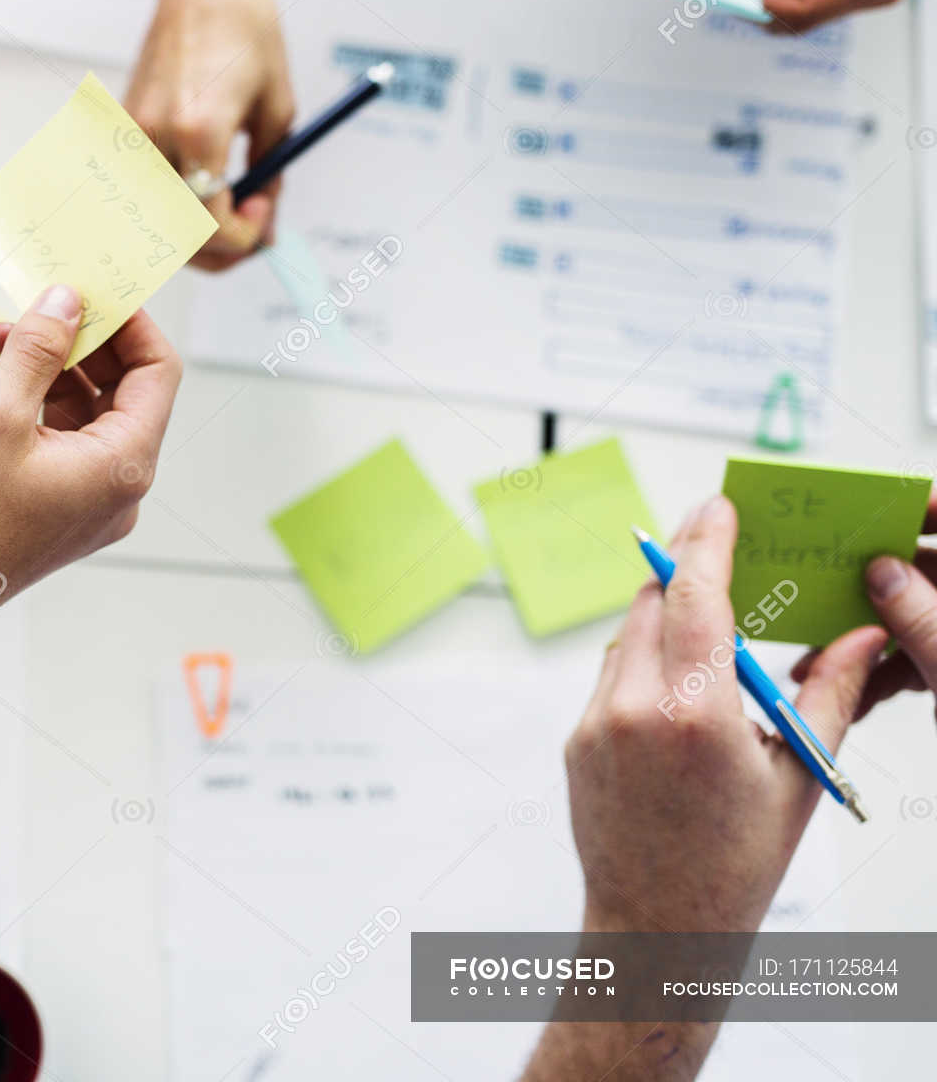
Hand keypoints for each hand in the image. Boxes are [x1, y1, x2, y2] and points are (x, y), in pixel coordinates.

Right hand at [0, 285, 180, 627]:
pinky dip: (17, 412)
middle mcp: (117, 487)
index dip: (127, 322)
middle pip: (117, 390)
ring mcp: (86, 503)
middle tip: (26, 309)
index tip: (89, 287)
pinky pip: (50, 444)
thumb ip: (37, 348)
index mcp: (122, 465)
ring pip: (76, 414)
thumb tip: (68, 300)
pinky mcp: (52, 511)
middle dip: (69, 343)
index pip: (156, 372)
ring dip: (34, 373)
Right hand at [126, 0, 293, 269]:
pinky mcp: (121, 127)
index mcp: (199, 131)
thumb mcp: (278, 111)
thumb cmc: (249, 35)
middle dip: (216, 249)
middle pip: (173, 235)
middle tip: (248, 232)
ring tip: (228, 209)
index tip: (264, 221)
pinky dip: (169, 204)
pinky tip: (199, 187)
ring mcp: (130, 133)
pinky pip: (140, 189)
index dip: (242, 239)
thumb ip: (269, 174)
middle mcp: (155, 136)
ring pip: (153, 218)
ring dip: (192, 231)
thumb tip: (264, 226)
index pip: (208, 224)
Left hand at [563, 496, 887, 934]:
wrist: (655, 929)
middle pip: (653, 602)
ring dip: (664, 611)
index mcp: (694, 714)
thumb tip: (858, 634)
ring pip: (627, 635)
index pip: (696, 595)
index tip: (719, 505)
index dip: (706, 539)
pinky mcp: (576, 739)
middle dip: (683, 564)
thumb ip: (825, 695)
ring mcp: (595, 722)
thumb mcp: (797, 778)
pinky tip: (679, 669)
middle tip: (716, 535)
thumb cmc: (737, 866)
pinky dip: (644, 656)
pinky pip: (611, 673)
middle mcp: (632, 708)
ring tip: (706, 602)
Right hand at [794, 490, 936, 723]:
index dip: (922, 508)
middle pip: (929, 571)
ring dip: (865, 638)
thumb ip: (924, 616)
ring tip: (822, 660)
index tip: (870, 509)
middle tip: (823, 586)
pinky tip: (851, 694)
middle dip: (870, 585)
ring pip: (913, 619)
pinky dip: (882, 675)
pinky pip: (917, 657)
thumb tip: (882, 570)